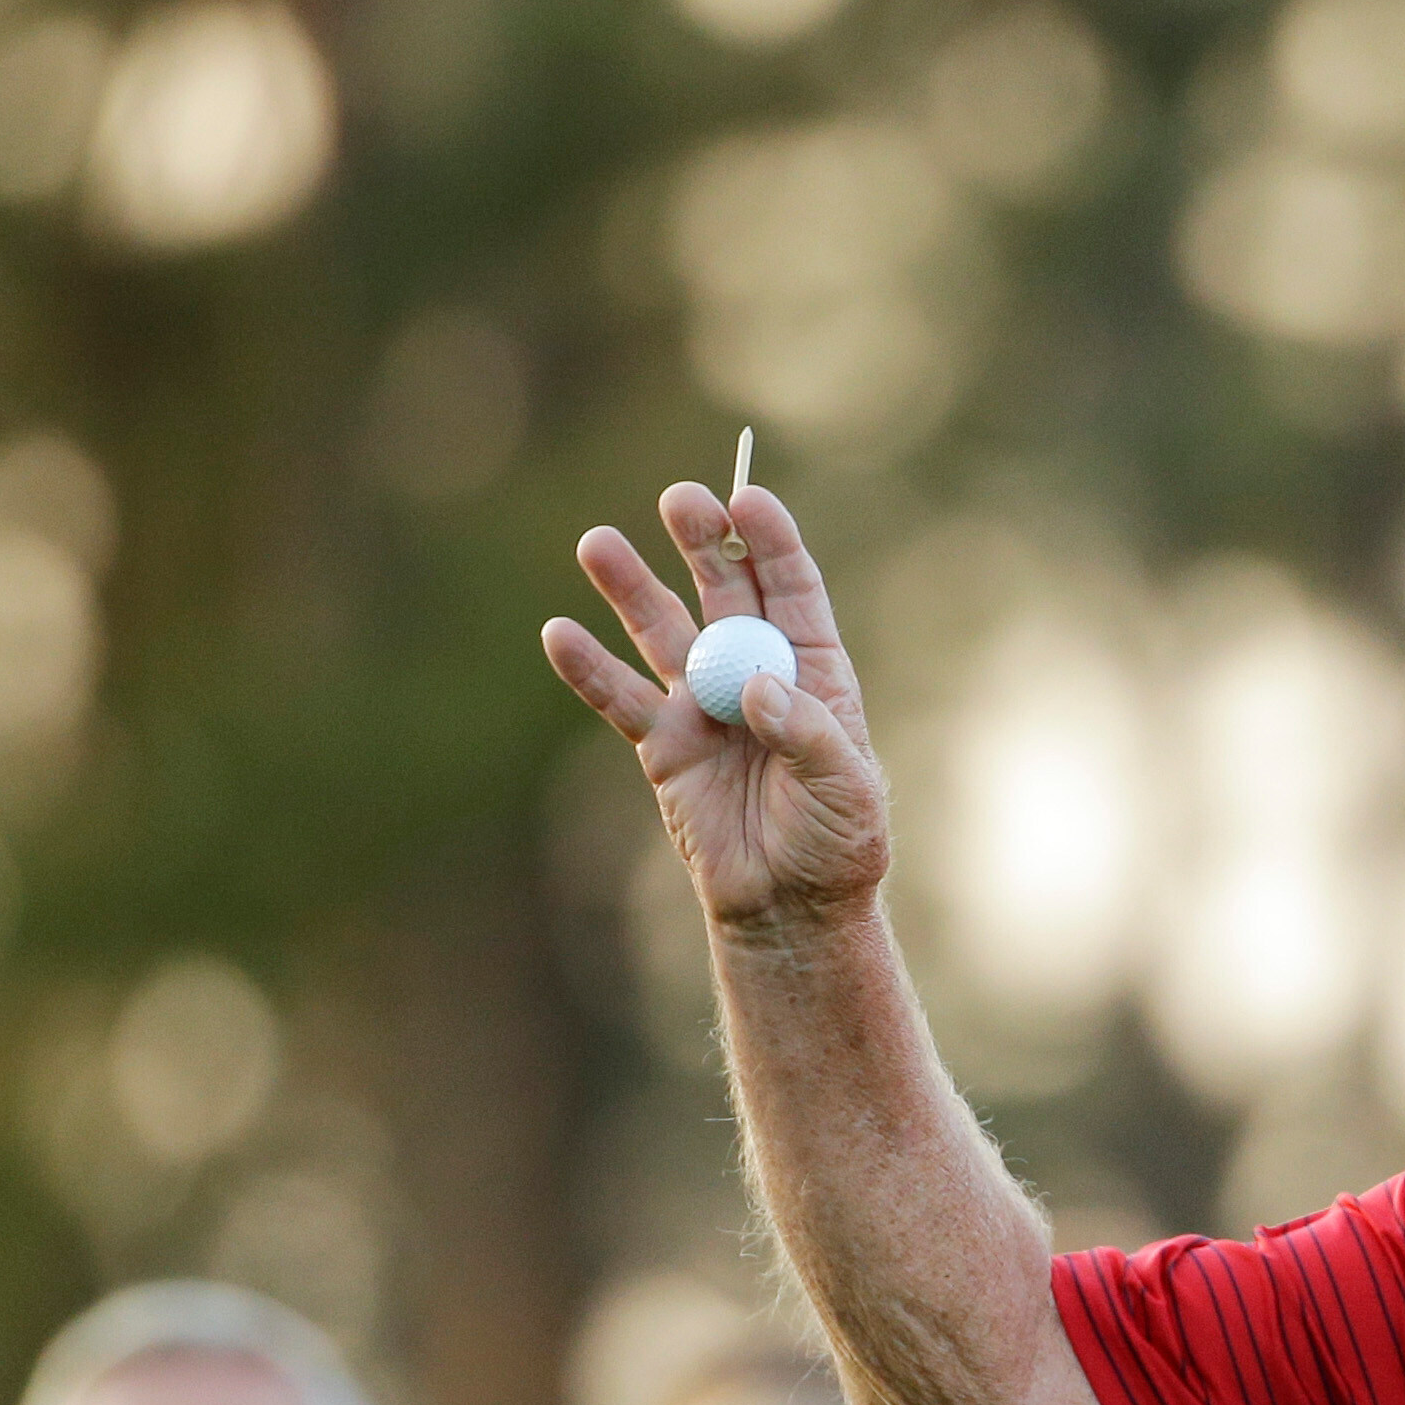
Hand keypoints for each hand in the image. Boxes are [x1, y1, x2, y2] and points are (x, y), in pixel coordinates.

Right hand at [544, 485, 890, 936]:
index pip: (791, 589)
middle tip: (679, 500)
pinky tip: (559, 634)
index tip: (748, 497)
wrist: (789, 907)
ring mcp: (702, 702)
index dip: (771, 541)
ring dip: (630, 589)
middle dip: (701, 542)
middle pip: (723, 591)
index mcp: (812, 670)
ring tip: (596, 543)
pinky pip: (620, 698)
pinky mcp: (662, 744)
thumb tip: (754, 687)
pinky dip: (589, 670)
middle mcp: (753, 671)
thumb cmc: (836, 845)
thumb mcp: (845, 790)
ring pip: (662, 631)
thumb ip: (806, 735)